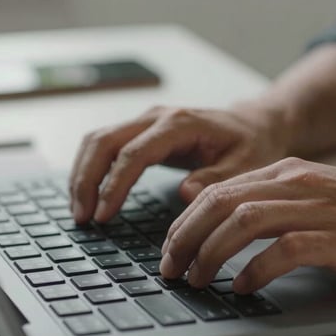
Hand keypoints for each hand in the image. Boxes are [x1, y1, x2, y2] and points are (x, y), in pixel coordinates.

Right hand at [69, 103, 290, 222]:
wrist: (255, 125)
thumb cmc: (252, 146)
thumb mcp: (246, 165)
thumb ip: (216, 180)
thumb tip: (185, 195)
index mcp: (180, 124)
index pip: (134, 153)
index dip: (114, 185)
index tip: (104, 215)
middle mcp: (157, 117)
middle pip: (104, 141)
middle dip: (86, 179)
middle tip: (82, 218)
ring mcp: (146, 121)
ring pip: (97, 140)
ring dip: (82, 174)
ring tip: (80, 212)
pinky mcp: (142, 131)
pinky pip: (105, 145)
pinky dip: (91, 169)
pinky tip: (89, 196)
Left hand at [160, 157, 335, 293]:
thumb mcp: (317, 195)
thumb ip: (274, 201)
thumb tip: (225, 222)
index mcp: (289, 171)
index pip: (219, 190)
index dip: (185, 221)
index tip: (170, 248)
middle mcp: (298, 183)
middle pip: (221, 202)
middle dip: (185, 237)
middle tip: (171, 268)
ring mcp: (319, 209)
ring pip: (244, 222)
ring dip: (211, 253)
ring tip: (197, 279)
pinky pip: (284, 250)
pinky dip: (255, 270)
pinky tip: (243, 286)